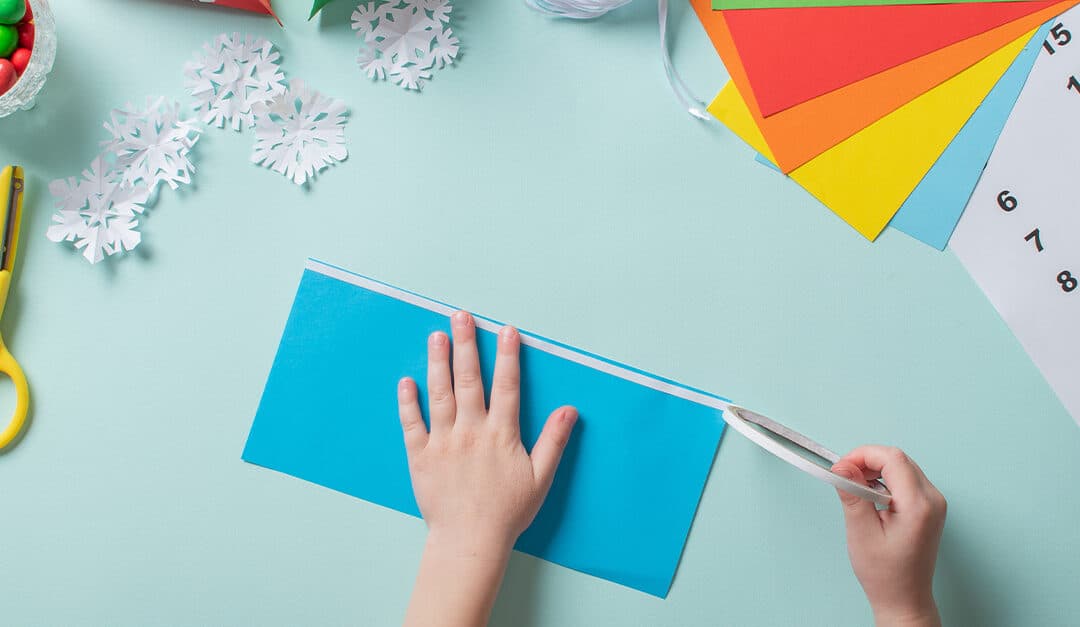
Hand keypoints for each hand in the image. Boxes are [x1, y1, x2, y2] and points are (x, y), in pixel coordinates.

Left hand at [399, 311, 577, 626]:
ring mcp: (443, 442)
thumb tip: (570, 410)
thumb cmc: (507, 512)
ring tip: (436, 335)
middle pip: (469, 380)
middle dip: (466, 344)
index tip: (506, 330)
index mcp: (501, 434)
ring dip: (438, 362)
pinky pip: (412, 424)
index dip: (507, 356)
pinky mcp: (421, 456)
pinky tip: (407, 380)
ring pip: (440, 394)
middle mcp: (471, 431)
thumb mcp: (540, 477)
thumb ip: (554, 440)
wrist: (469, 541)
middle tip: (461, 316)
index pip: (506, 386)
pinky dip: (408, 402)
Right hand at [832, 446, 945, 626]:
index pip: (892, 458)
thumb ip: (852, 494)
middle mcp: (933, 500)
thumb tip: (843, 466)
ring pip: (902, 466)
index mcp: (918, 505)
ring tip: (856, 489)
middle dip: (867, 461)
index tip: (842, 467)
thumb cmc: (885, 574)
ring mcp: (934, 503)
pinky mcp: (929, 507)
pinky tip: (870, 496)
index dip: (862, 455)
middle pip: (898, 459)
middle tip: (845, 477)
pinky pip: (906, 479)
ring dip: (875, 470)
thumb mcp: (861, 532)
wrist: (904, 599)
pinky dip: (885, 479)